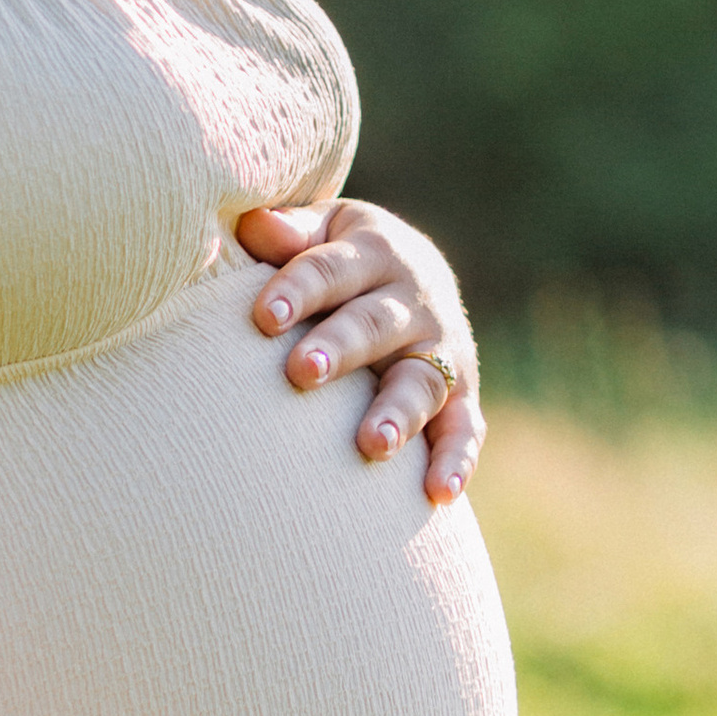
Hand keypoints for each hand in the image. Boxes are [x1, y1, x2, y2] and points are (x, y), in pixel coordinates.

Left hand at [237, 197, 484, 503]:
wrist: (410, 272)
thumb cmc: (337, 257)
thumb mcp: (320, 233)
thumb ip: (288, 233)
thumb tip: (251, 221)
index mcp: (373, 248)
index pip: (330, 268)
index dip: (298, 289)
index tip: (263, 317)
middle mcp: (415, 297)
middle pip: (373, 323)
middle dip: (340, 347)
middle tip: (303, 372)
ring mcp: (441, 348)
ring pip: (421, 380)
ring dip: (398, 411)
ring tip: (372, 444)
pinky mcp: (461, 394)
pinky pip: (465, 428)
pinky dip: (457, 460)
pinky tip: (439, 494)